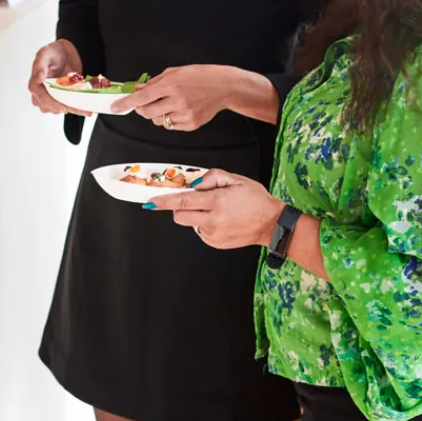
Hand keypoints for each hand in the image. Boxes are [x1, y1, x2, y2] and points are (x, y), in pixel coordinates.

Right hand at [28, 39, 89, 115]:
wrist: (64, 54)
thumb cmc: (53, 53)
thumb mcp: (45, 54)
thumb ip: (40, 65)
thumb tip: (38, 78)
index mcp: (34, 84)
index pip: (41, 98)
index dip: (53, 104)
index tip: (64, 107)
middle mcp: (40, 93)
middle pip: (49, 107)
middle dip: (64, 108)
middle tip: (79, 107)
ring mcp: (50, 97)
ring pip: (57, 110)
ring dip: (70, 109)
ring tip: (84, 107)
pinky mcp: (60, 99)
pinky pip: (66, 107)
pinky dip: (76, 108)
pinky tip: (86, 109)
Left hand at [110, 64, 233, 130]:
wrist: (224, 87)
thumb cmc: (201, 76)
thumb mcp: (175, 72)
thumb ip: (154, 82)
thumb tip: (138, 89)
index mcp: (172, 85)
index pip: (142, 97)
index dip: (126, 103)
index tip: (115, 107)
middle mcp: (177, 101)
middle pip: (147, 113)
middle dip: (142, 109)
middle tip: (146, 103)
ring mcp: (185, 114)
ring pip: (158, 121)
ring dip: (157, 114)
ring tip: (168, 104)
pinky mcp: (191, 124)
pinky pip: (171, 126)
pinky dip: (170, 120)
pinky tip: (179, 110)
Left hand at [148, 169, 280, 249]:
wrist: (271, 224)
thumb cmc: (255, 199)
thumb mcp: (236, 180)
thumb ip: (211, 177)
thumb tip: (193, 183)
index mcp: (217, 202)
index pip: (183, 201)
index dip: (164, 201)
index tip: (150, 202)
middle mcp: (212, 220)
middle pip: (179, 216)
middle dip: (179, 208)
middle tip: (193, 201)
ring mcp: (213, 234)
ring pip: (190, 223)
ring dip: (195, 215)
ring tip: (216, 210)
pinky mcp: (215, 243)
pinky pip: (200, 231)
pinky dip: (204, 224)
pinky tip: (221, 220)